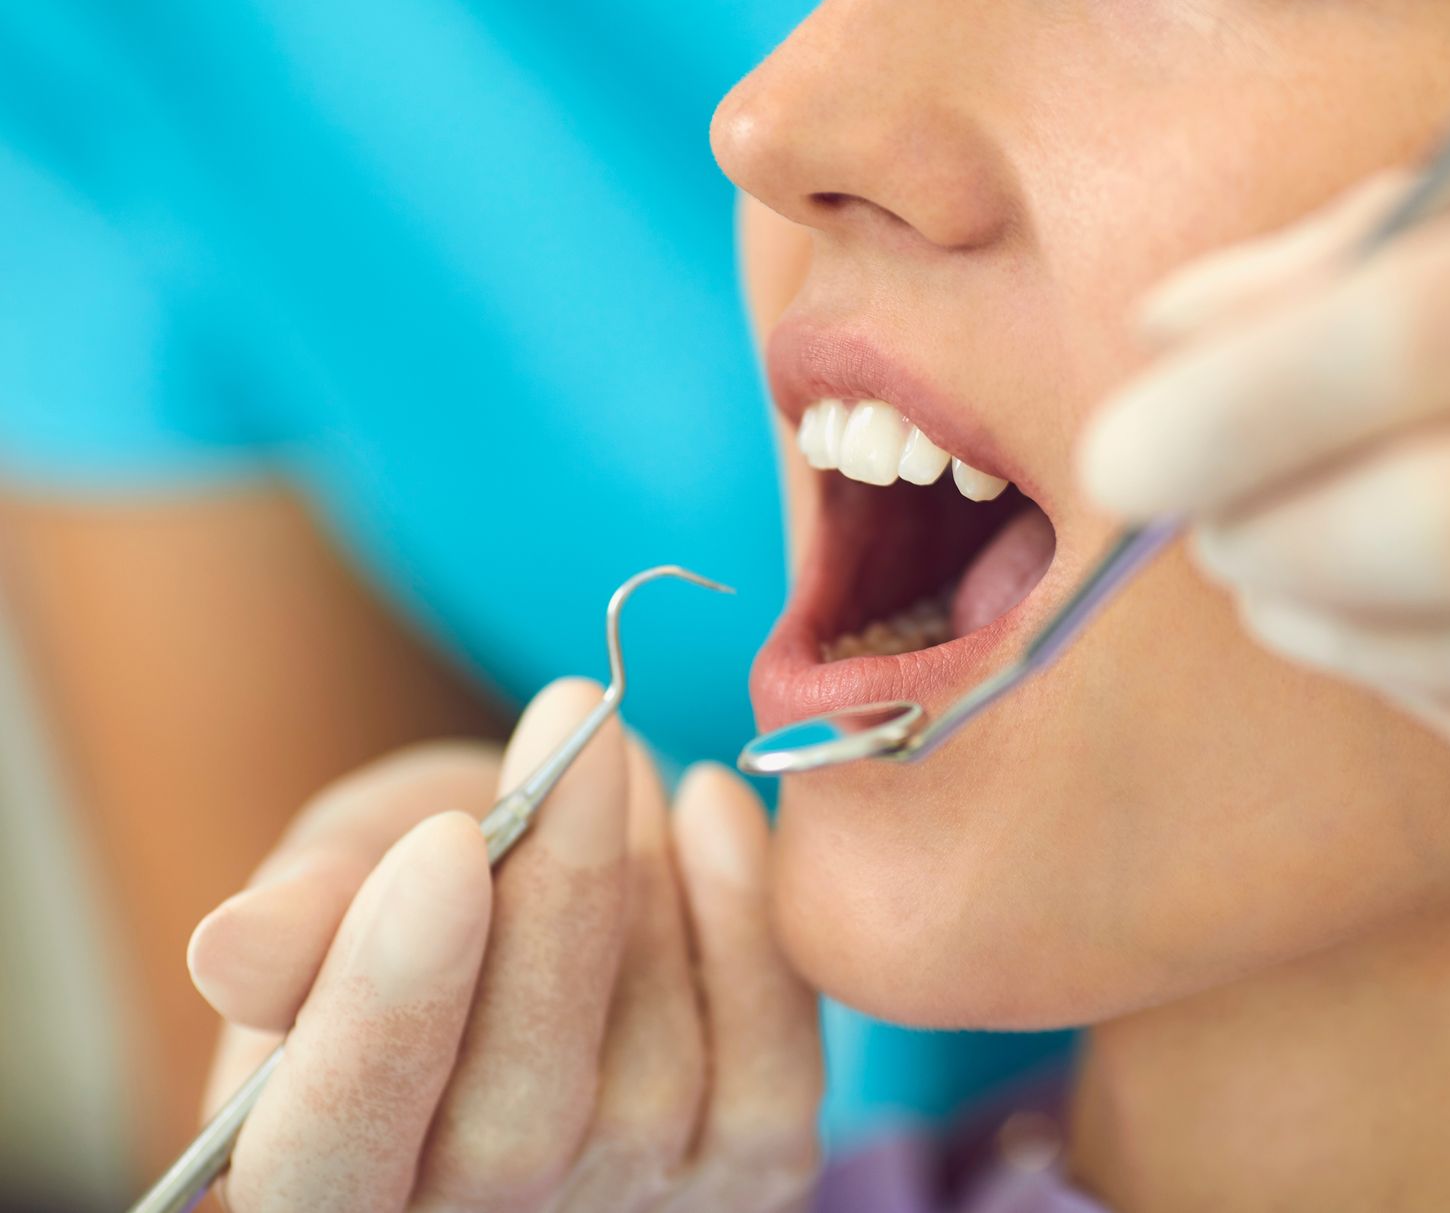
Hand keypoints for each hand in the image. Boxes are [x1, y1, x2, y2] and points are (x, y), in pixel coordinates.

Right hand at [188, 681, 821, 1212]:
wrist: (547, 885)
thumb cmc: (413, 884)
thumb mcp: (332, 874)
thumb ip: (298, 918)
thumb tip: (234, 948)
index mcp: (321, 1185)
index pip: (328, 1152)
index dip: (385, 1011)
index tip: (441, 845)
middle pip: (514, 1128)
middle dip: (555, 909)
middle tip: (578, 727)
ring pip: (649, 1089)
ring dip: (647, 892)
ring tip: (617, 767)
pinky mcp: (739, 1177)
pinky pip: (769, 1076)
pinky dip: (745, 924)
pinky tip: (712, 806)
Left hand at [1080, 41, 1449, 775]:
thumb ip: (1390, 240)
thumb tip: (1180, 325)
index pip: (1402, 343)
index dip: (1229, 407)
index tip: (1123, 439)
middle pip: (1412, 535)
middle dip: (1255, 530)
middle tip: (1199, 497)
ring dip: (1317, 607)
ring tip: (1284, 542)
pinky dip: (1418, 672)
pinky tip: (1402, 609)